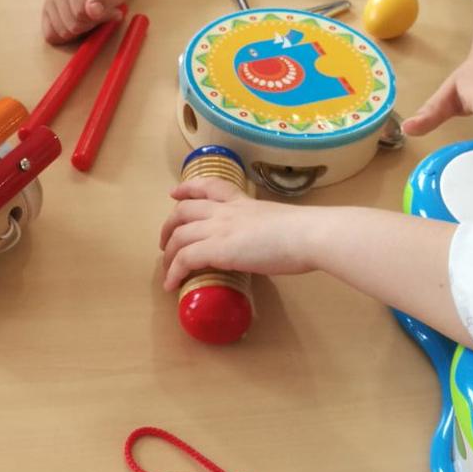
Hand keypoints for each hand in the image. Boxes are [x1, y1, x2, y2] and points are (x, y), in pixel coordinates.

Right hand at [41, 0, 130, 43]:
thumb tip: (92, 11)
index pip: (81, 12)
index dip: (100, 18)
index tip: (114, 11)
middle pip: (72, 25)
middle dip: (91, 25)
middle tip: (102, 14)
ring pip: (61, 32)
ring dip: (80, 31)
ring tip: (90, 17)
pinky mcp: (45, 10)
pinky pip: (50, 35)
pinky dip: (66, 36)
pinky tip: (78, 24)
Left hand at [159, 178, 317, 289]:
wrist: (307, 235)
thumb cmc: (305, 232)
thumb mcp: (279, 221)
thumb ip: (265, 229)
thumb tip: (269, 244)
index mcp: (242, 202)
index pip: (209, 187)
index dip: (188, 188)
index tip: (175, 194)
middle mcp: (225, 211)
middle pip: (183, 211)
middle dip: (168, 226)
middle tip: (165, 242)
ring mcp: (219, 228)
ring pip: (178, 236)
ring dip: (168, 254)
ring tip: (166, 269)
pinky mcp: (217, 249)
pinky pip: (184, 259)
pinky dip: (173, 272)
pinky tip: (170, 284)